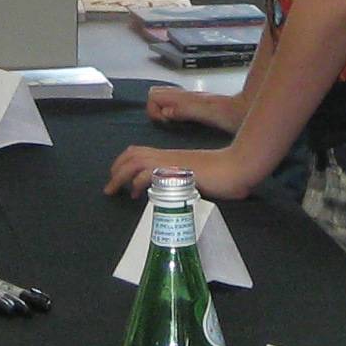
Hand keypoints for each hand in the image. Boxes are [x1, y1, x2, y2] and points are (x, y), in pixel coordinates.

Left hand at [105, 141, 255, 200]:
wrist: (237, 166)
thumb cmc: (223, 172)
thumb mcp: (196, 175)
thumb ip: (182, 180)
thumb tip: (173, 192)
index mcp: (171, 156)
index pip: (139, 151)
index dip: (124, 163)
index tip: (118, 178)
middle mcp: (167, 156)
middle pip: (132, 155)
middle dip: (116, 170)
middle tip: (109, 187)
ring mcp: (171, 163)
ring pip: (135, 162)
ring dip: (120, 176)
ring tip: (113, 191)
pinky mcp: (174, 172)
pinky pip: (149, 173)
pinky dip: (138, 182)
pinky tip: (137, 194)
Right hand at [144, 85, 245, 134]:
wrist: (251, 110)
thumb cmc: (233, 114)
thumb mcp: (210, 113)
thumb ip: (187, 109)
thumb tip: (166, 112)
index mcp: (186, 97)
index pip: (154, 95)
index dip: (153, 110)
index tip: (165, 122)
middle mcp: (186, 96)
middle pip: (156, 94)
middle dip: (154, 110)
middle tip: (166, 125)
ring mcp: (191, 100)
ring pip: (165, 99)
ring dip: (162, 112)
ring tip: (172, 126)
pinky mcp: (197, 106)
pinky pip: (175, 106)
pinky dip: (172, 114)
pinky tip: (182, 125)